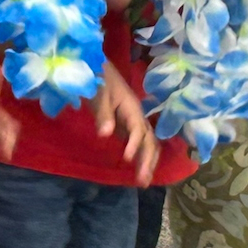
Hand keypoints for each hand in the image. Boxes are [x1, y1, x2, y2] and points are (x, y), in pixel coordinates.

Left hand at [91, 63, 158, 184]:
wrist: (98, 66)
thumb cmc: (98, 78)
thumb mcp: (98, 93)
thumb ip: (103, 113)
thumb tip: (105, 135)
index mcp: (131, 107)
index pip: (138, 129)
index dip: (135, 144)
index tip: (128, 159)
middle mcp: (137, 115)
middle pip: (149, 140)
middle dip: (148, 160)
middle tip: (142, 182)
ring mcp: (133, 120)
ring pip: (148, 142)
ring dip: (148, 161)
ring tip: (144, 182)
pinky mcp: (127, 124)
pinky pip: (140, 142)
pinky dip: (142, 156)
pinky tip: (139, 169)